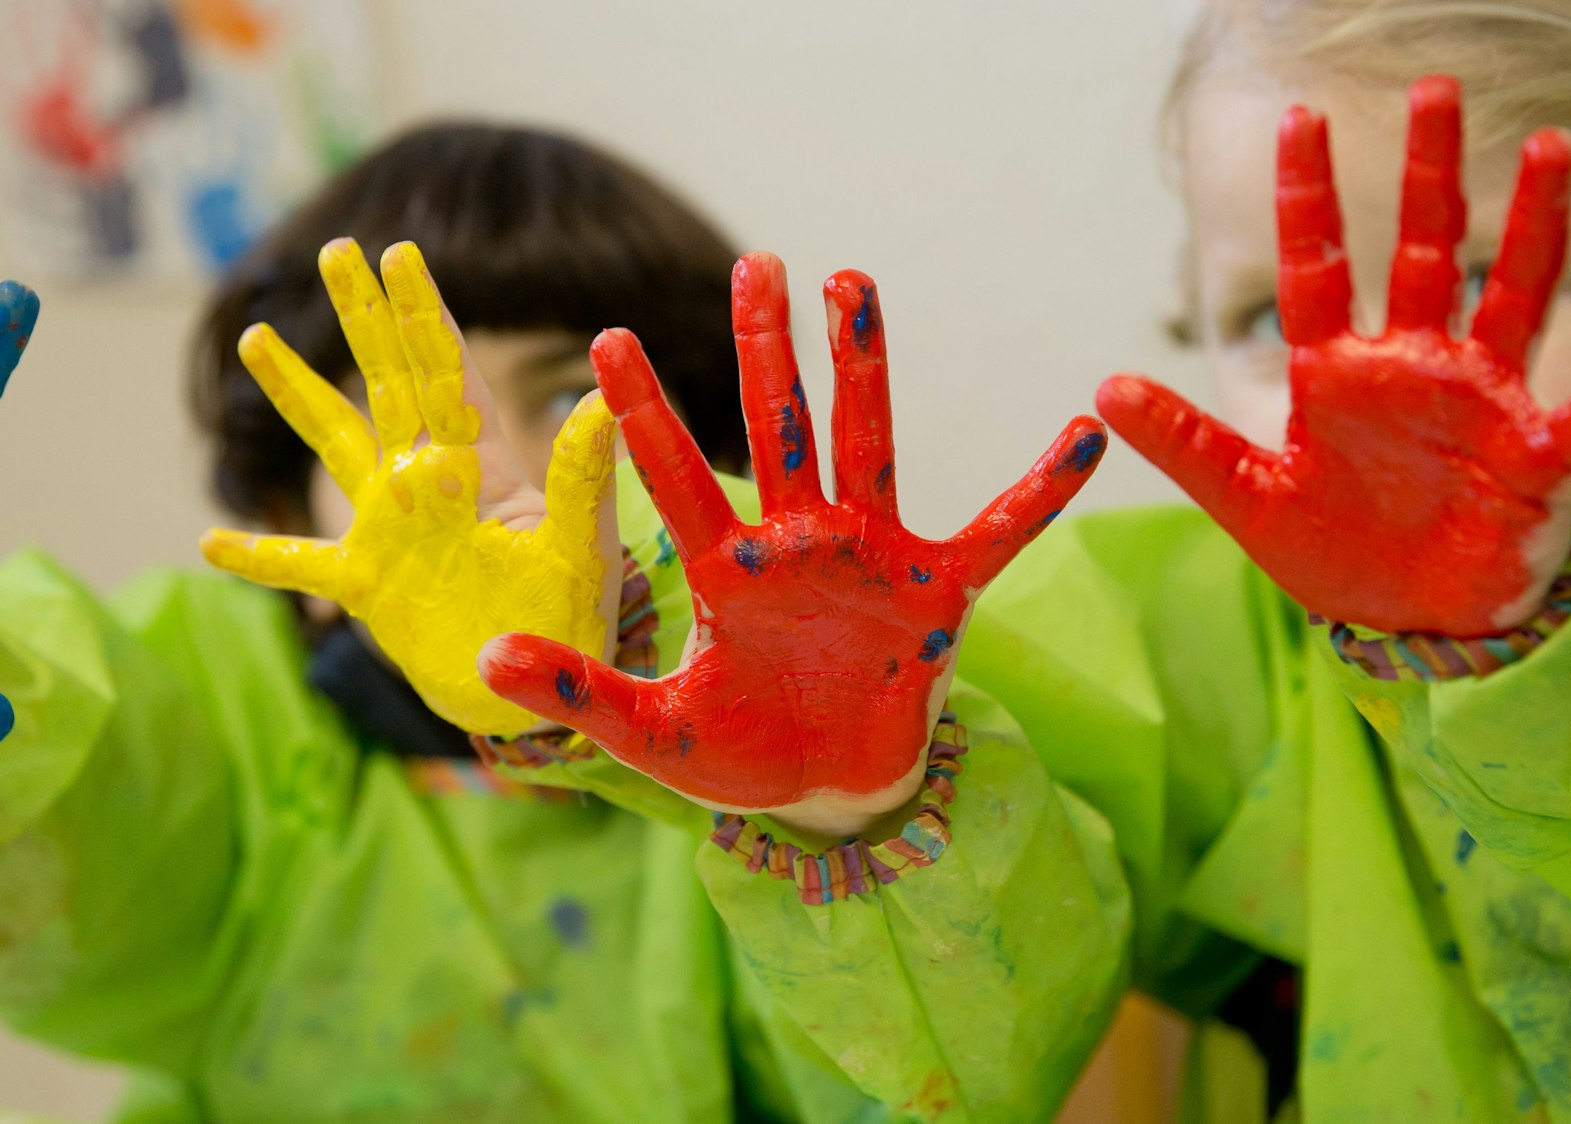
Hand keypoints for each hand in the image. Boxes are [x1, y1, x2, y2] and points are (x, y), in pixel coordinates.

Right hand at [201, 240, 618, 736]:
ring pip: (333, 443)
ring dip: (296, 392)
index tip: (399, 253)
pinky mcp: (366, 584)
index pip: (445, 373)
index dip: (422, 313)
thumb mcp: (580, 545)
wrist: (538, 695)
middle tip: (336, 250)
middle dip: (363, 317)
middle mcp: (429, 482)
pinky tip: (209, 540)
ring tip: (257, 336)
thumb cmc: (572, 618)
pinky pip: (298, 563)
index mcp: (480, 466)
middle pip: (387, 382)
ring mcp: (390, 528)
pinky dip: (256, 555)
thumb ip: (582, 476)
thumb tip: (601, 398)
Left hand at [480, 253, 1105, 836]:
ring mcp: (869, 559)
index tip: (608, 340)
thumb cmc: (745, 755)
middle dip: (764, 348)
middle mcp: (797, 544)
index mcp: (726, 571)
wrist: (829, 794)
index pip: (675, 476)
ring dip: (862, 367)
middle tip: (753, 260)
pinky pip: (996, 532)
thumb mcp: (651, 735)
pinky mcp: (934, 594)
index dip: (644, 412)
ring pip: (867, 446)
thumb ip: (578, 693)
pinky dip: (1039, 491)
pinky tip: (1085, 434)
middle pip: (777, 427)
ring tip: (852, 283)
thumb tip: (485, 660)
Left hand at [1099, 76, 1570, 636]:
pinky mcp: (1532, 457)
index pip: (1318, 267)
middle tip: (1438, 90)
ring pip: (1510, 293)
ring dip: (1530, 225)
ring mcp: (1479, 401)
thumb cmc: (1333, 551)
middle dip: (1427, 175)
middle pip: (1422, 250)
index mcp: (1338, 373)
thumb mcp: (1247, 500)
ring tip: (1547, 150)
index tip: (1301, 120)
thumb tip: (1106, 388)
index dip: (1310, 197)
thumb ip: (1186, 443)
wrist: (1402, 619)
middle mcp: (1413, 367)